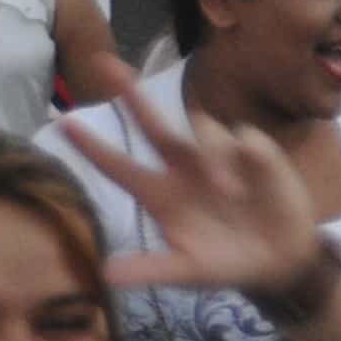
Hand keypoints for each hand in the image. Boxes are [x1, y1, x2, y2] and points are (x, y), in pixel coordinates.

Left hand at [67, 75, 340, 335]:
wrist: (278, 261)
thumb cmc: (223, 263)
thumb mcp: (187, 272)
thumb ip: (151, 269)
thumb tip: (107, 276)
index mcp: (160, 194)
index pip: (118, 165)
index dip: (92, 147)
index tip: (62, 123)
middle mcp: (182, 167)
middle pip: (152, 124)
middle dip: (131, 94)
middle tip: (105, 64)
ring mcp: (217, 155)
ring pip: (202, 128)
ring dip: (213, 155)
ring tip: (229, 193)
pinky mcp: (253, 151)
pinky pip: (244, 137)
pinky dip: (245, 154)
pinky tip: (250, 182)